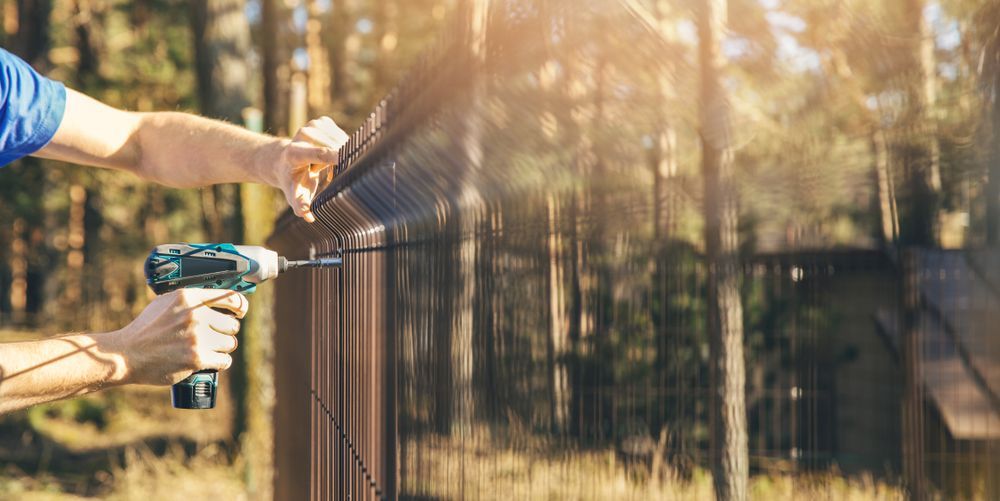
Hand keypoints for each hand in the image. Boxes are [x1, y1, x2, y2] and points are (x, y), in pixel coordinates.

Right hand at [112, 289, 248, 385]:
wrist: (126, 354)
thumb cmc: (145, 329)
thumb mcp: (165, 303)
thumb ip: (189, 300)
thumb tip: (216, 299)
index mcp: (188, 297)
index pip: (231, 298)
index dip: (240, 306)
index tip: (240, 312)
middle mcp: (195, 314)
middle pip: (232, 324)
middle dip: (226, 332)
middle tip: (216, 337)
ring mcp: (197, 337)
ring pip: (230, 343)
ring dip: (223, 348)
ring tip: (211, 349)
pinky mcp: (197, 358)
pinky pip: (224, 360)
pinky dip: (220, 362)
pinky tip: (214, 361)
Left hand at [270, 117, 349, 222]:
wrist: (284, 160)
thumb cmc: (293, 181)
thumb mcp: (295, 195)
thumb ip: (300, 205)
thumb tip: (307, 214)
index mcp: (295, 152)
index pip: (320, 153)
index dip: (336, 156)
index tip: (349, 159)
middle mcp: (303, 134)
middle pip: (336, 148)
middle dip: (339, 162)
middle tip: (327, 173)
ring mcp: (313, 125)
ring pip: (342, 141)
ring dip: (339, 155)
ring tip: (323, 164)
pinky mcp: (323, 121)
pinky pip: (343, 137)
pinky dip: (340, 147)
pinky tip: (328, 154)